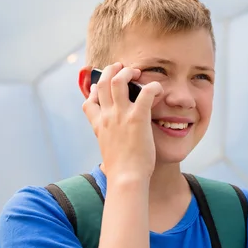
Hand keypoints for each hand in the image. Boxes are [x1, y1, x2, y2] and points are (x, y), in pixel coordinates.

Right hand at [82, 62, 163, 180]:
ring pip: (119, 81)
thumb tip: (109, 159)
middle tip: (122, 68)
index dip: (95, 91)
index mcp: (99, 126)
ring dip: (128, 72)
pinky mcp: (138, 117)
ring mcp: (121, 115)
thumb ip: (109, 149)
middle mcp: (107, 117)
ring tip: (137, 72)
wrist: (127, 178)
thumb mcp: (108, 155)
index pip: (89, 102)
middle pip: (104, 83)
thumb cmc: (121, 171)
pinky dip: (153, 86)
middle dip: (112, 71)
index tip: (102, 87)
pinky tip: (158, 88)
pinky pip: (146, 92)